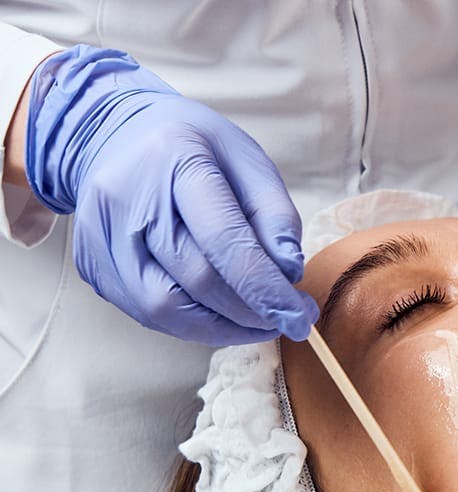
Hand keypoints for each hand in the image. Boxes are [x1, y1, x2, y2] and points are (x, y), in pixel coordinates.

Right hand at [25, 45, 317, 344]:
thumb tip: (289, 272)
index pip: (224, 240)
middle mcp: (126, 199)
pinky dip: (194, 325)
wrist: (114, 135)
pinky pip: (148, 314)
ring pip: (167, 309)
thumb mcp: (248, 160)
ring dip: (223, 328)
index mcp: (174, 160)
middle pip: (198, 280)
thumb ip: (275, 214)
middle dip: (252, 311)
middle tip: (289, 319)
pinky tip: (221, 315)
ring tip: (258, 322)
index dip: (266, 290)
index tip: (300, 317)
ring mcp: (101, 236)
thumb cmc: (195, 150)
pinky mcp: (93, 266)